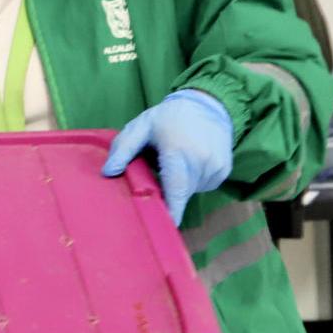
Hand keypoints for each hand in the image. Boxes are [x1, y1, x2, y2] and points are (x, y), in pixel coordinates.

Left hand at [103, 89, 234, 222]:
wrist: (207, 104)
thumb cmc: (167, 118)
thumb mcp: (140, 127)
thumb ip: (122, 149)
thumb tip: (108, 173)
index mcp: (178, 150)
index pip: (175, 187)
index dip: (171, 210)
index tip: (164, 227)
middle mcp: (201, 160)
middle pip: (180, 192)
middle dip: (166, 192)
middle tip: (156, 174)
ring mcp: (216, 166)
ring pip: (192, 190)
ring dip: (179, 184)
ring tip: (174, 160)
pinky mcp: (224, 171)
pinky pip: (203, 185)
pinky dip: (192, 180)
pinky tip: (188, 161)